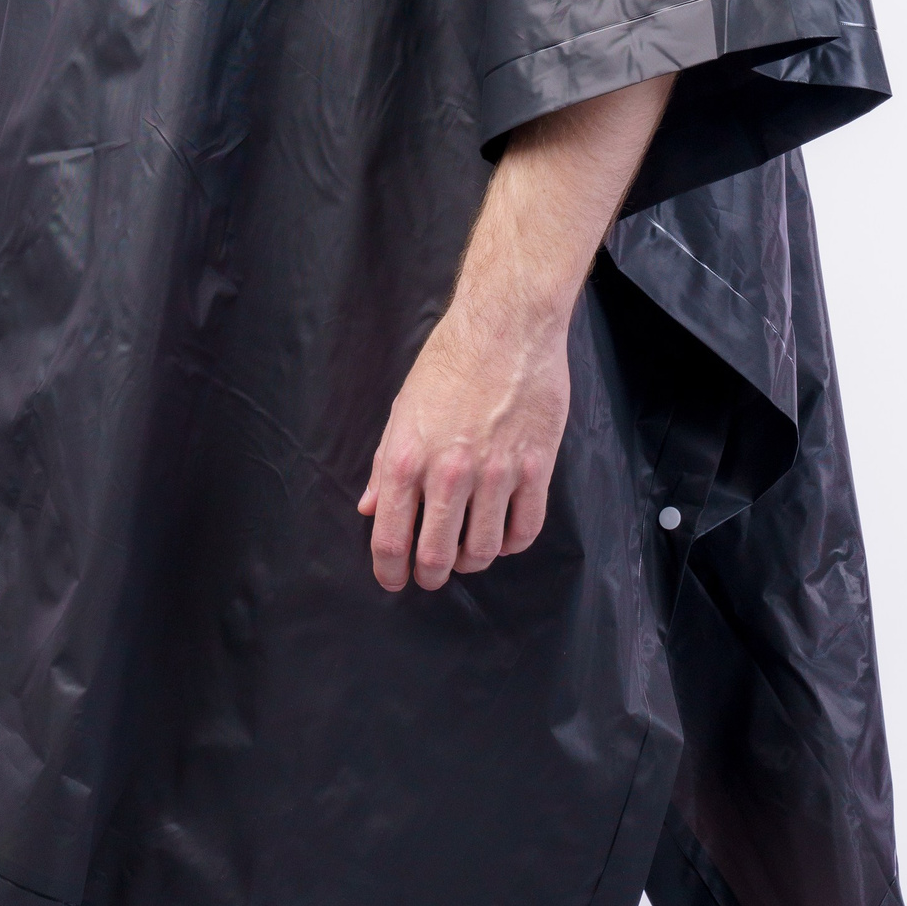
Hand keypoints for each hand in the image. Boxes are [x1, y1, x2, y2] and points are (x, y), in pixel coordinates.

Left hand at [357, 299, 570, 590]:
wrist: (506, 325)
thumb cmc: (450, 360)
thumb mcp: (403, 409)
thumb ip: (384, 465)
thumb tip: (370, 508)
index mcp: (406, 459)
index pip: (390, 539)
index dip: (389, 571)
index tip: (394, 580)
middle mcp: (449, 473)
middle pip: (437, 556)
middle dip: (430, 575)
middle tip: (431, 573)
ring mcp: (497, 472)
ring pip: (483, 551)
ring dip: (471, 560)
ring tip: (467, 551)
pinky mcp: (537, 467)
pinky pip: (525, 529)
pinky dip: (512, 543)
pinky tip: (504, 534)